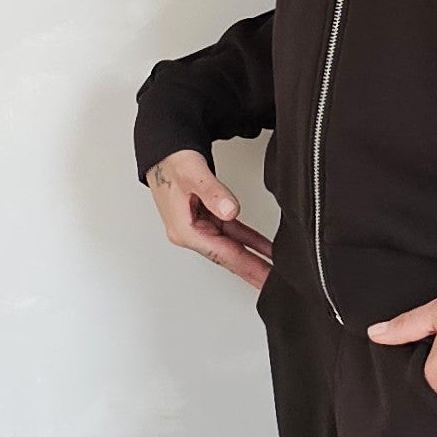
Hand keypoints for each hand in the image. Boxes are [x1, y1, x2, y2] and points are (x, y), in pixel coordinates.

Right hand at [143, 148, 273, 289]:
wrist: (162, 152)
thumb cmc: (171, 162)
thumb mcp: (192, 174)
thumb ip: (213, 192)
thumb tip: (229, 209)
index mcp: (185, 230)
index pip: (223, 254)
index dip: (248, 266)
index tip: (265, 278)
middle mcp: (191, 233)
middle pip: (228, 257)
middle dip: (253, 271)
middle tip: (275, 284)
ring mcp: (198, 227)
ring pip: (231, 247)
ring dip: (253, 256)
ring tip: (274, 269)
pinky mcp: (204, 218)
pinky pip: (231, 233)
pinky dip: (247, 239)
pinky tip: (263, 247)